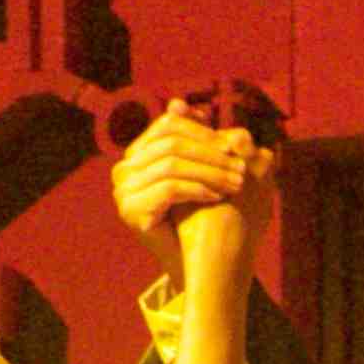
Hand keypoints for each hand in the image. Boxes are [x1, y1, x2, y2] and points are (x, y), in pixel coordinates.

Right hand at [110, 101, 273, 284]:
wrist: (190, 260)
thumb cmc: (196, 213)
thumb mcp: (195, 170)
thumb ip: (190, 138)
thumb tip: (179, 103)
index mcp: (135, 154)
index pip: (167, 126)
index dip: (202, 131)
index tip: (232, 145)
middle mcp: (123, 170)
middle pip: (171, 144)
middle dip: (210, 153)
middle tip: (240, 165)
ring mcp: (122, 191)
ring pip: (172, 165)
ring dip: (210, 172)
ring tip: (236, 182)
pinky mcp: (131, 210)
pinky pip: (169, 188)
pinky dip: (198, 189)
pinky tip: (218, 196)